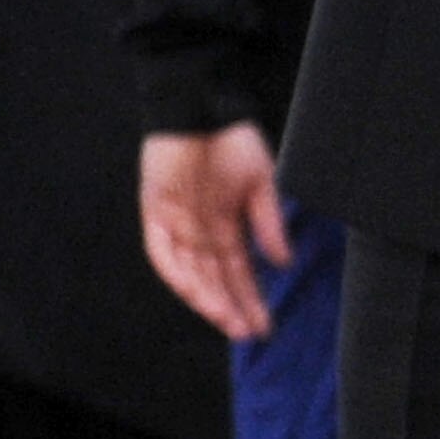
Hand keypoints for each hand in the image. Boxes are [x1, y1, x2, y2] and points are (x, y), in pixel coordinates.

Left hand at [141, 122, 290, 342]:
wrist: (203, 105)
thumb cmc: (233, 138)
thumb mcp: (262, 183)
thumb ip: (269, 223)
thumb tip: (284, 261)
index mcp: (226, 225)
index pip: (238, 272)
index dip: (250, 299)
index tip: (264, 325)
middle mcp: (200, 231)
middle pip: (214, 279)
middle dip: (230, 307)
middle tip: (246, 332)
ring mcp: (176, 223)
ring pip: (190, 272)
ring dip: (206, 296)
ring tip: (225, 318)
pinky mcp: (155, 212)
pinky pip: (162, 251)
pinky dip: (177, 272)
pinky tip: (194, 291)